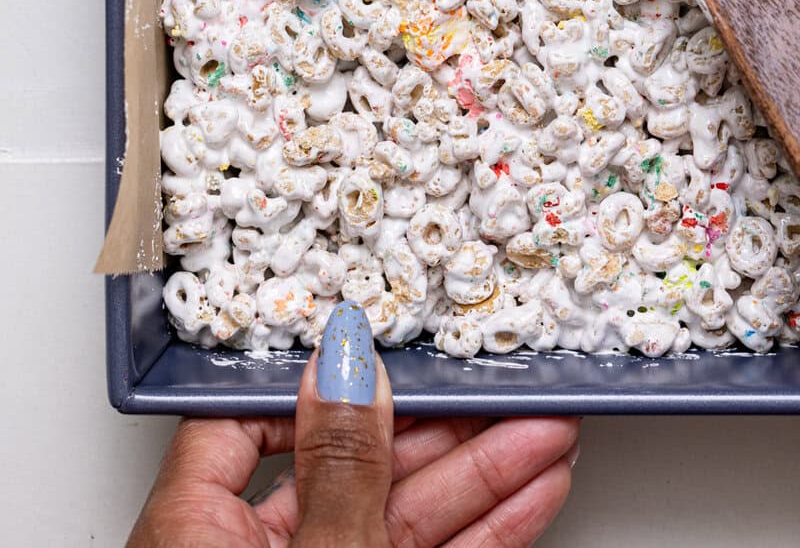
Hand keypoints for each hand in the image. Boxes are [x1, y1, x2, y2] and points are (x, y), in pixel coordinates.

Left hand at [128, 302, 578, 547]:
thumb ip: (341, 468)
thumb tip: (348, 362)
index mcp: (192, 534)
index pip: (247, 418)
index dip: (325, 369)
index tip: (389, 331)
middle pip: (352, 461)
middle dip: (444, 422)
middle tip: (500, 377)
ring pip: (408, 512)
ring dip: (486, 470)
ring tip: (547, 424)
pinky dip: (487, 527)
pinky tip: (533, 489)